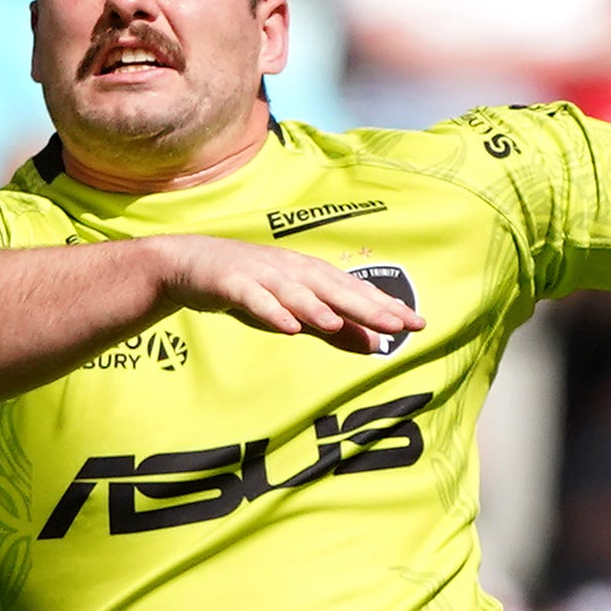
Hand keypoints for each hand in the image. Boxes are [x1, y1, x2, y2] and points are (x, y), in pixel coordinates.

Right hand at [162, 235, 421, 350]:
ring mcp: (263, 275)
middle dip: (366, 305)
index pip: (356, 293)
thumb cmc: (252, 288)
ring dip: (317, 306)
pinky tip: (287, 325)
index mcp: (312, 277)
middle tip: (397, 322)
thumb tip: (377, 346)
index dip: (386, 307)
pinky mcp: (232, 283)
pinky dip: (270, 309)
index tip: (418, 324)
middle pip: (334, 289)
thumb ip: (336, 330)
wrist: (191, 265)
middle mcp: (293, 271)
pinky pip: (254, 298)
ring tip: (340, 323)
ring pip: (295, 291)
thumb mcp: (298, 313)